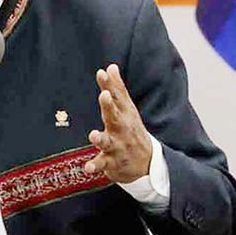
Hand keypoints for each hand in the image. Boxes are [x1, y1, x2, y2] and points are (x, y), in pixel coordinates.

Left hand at [84, 64, 151, 183]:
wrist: (148, 164)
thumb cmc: (132, 130)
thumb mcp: (127, 109)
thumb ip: (117, 88)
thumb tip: (110, 66)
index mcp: (124, 114)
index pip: (117, 97)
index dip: (109, 85)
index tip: (102, 73)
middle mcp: (122, 129)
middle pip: (115, 116)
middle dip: (109, 106)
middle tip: (105, 95)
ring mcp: (118, 146)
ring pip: (108, 142)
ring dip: (101, 138)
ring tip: (93, 135)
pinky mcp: (112, 162)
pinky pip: (103, 164)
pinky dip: (96, 166)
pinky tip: (87, 168)